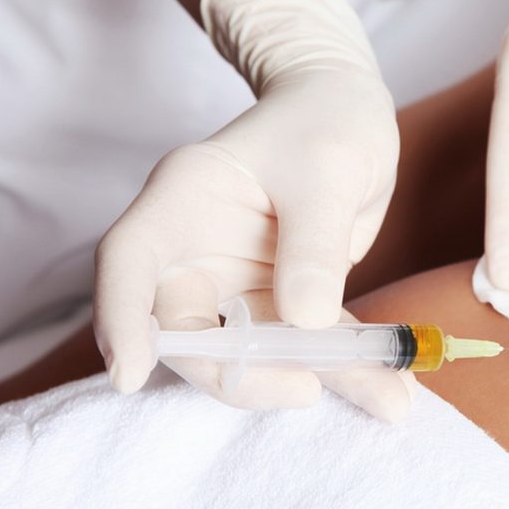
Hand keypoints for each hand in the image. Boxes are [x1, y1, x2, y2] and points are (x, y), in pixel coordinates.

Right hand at [94, 0, 411, 420]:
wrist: (348, 110)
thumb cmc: (326, 121)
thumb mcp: (326, 170)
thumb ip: (313, 242)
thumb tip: (304, 321)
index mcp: (183, 201)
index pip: (129, 262)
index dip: (119, 320)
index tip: (129, 375)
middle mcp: (199, 249)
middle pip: (187, 328)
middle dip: (236, 371)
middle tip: (306, 389)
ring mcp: (238, 279)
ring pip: (253, 350)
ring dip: (312, 379)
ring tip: (385, 399)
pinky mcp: (281, 298)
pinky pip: (307, 344)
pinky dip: (346, 367)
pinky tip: (390, 392)